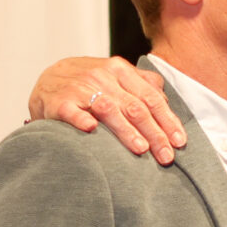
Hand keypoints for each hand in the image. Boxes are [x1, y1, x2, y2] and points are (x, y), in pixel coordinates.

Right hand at [27, 56, 185, 164]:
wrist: (47, 80)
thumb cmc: (89, 84)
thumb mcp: (116, 76)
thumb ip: (141, 84)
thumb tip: (167, 99)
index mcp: (120, 70)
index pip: (150, 97)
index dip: (167, 120)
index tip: (179, 142)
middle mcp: (102, 76)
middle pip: (135, 106)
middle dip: (154, 133)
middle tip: (166, 156)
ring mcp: (80, 88)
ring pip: (108, 109)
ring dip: (126, 130)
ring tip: (141, 150)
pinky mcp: (59, 101)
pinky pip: (71, 111)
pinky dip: (81, 119)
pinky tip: (91, 130)